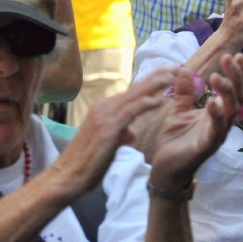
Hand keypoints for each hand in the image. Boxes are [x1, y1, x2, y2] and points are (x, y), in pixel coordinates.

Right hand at [46, 70, 174, 198]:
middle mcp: (103, 107)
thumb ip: (120, 134)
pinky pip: (129, 112)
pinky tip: (158, 100)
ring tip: (171, 75)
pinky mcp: (108, 128)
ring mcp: (105, 116)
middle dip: (155, 77)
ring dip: (153, 85)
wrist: (68, 175)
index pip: (131, 93)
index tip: (166, 74)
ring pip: (133, 96)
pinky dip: (144, 104)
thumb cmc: (87, 163)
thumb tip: (131, 132)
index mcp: (103, 109)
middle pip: (134, 89)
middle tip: (174, 66)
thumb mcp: (107, 144)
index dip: (150, 83)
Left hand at [149, 55, 242, 190]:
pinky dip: (215, 116)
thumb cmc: (175, 140)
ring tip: (217, 77)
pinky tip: (212, 102)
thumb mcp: (178, 111)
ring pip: (229, 112)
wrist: (165, 168)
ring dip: (225, 93)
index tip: (234, 55)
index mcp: (215, 113)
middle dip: (235, 77)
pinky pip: (215, 131)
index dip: (236, 74)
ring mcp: (216, 135)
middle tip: (228, 59)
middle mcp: (220, 123)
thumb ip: (184, 92)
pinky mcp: (206, 147)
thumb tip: (186, 70)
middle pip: (236, 97)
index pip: (232, 90)